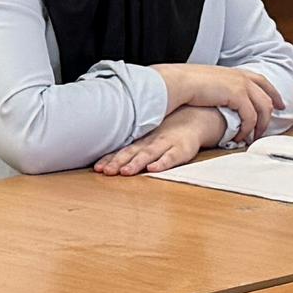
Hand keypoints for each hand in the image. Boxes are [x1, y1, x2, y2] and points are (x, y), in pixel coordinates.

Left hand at [97, 105, 229, 176]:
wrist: (194, 120)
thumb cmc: (166, 133)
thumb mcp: (147, 138)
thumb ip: (131, 149)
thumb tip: (107, 160)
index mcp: (141, 142)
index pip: (122, 151)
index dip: (109, 159)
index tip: (98, 168)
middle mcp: (150, 143)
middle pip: (132, 153)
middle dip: (118, 162)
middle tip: (107, 172)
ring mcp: (165, 145)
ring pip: (148, 155)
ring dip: (136, 163)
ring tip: (125, 172)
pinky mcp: (181, 150)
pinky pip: (171, 158)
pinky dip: (162, 163)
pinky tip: (153, 169)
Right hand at [158, 61, 288, 131]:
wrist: (178, 82)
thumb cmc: (185, 85)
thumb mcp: (208, 84)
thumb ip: (219, 90)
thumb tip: (219, 101)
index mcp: (235, 72)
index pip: (262, 81)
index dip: (273, 93)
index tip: (280, 104)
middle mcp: (242, 77)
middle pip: (267, 96)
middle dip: (271, 114)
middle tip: (268, 129)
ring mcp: (242, 85)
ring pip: (263, 109)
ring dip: (260, 126)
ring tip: (253, 139)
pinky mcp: (238, 96)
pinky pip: (251, 117)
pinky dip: (248, 130)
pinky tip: (240, 137)